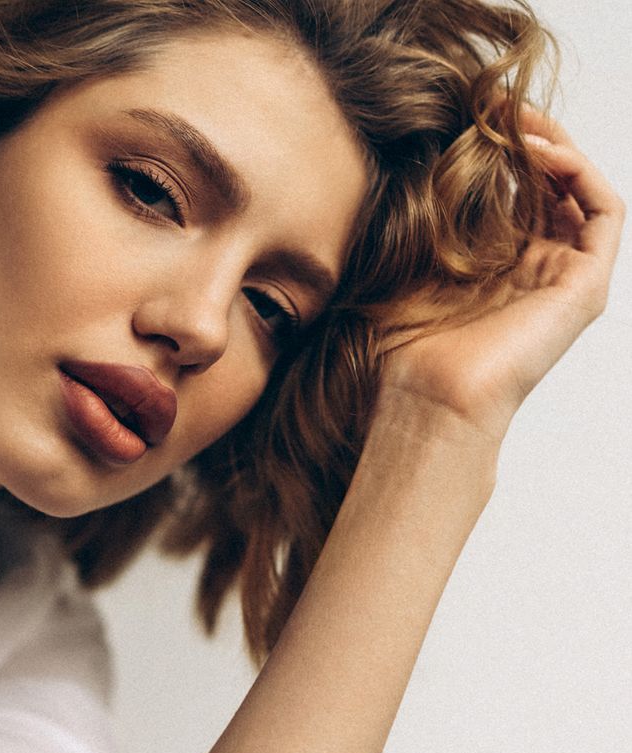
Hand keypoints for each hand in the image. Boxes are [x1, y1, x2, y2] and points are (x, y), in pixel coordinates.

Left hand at [379, 110, 623, 441]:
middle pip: (549, 183)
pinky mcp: (585, 285)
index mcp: (495, 264)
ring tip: (521, 121)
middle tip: (500, 104)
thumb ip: (416, 217)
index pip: (513, 189)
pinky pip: (604, 213)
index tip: (470, 113)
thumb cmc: (401, 345)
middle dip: (530, 138)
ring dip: (556, 147)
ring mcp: (564, 276)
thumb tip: (407, 157)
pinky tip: (542, 154)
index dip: (499, 148)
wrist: (425, 396)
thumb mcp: (401, 265)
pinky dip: (581, 174)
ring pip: (580, 190)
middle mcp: (535, 267)